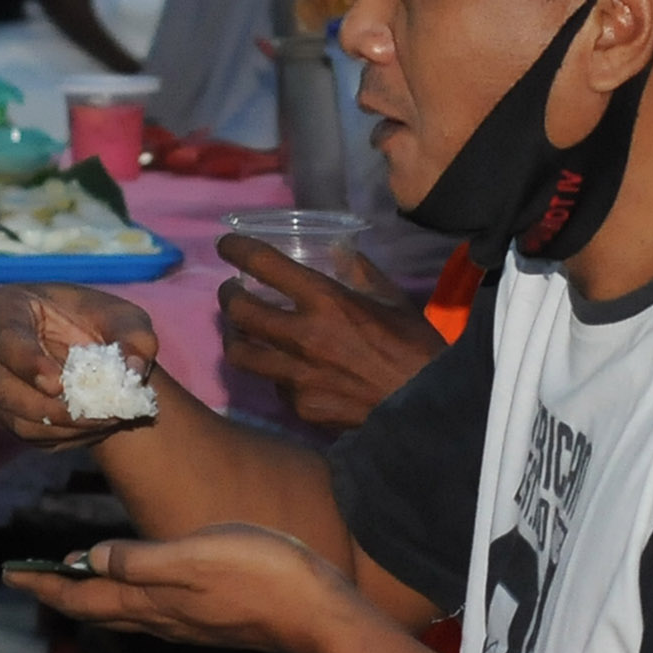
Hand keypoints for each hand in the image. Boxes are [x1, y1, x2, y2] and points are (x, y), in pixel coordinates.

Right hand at [0, 284, 159, 448]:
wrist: (93, 354)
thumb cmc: (100, 322)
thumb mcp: (127, 320)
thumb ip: (135, 337)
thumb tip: (134, 368)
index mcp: (4, 307)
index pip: (5, 338)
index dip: (27, 363)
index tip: (58, 384)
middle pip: (3, 387)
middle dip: (51, 406)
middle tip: (98, 413)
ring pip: (16, 417)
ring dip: (63, 426)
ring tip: (107, 420)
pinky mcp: (2, 413)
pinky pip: (27, 434)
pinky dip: (63, 436)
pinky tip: (95, 427)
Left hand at [8, 524, 353, 652]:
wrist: (317, 613)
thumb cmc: (259, 575)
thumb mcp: (194, 556)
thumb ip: (140, 561)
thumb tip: (89, 560)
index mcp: (151, 601)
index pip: (83, 598)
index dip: (46, 586)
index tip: (13, 575)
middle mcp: (161, 618)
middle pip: (97, 610)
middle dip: (61, 593)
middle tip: (30, 578)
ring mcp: (186, 623)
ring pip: (123, 612)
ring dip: (92, 596)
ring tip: (72, 577)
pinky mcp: (208, 619)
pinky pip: (150, 611)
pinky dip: (126, 597)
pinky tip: (135, 584)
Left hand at [216, 239, 446, 430]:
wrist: (425, 407)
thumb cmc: (413, 347)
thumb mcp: (391, 299)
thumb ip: (358, 272)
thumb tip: (335, 251)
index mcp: (326, 300)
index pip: (263, 264)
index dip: (236, 248)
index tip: (227, 245)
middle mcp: (302, 335)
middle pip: (238, 311)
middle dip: (227, 297)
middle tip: (232, 293)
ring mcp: (296, 375)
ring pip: (239, 353)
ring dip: (235, 336)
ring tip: (242, 331)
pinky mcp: (299, 406)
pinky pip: (272, 383)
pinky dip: (272, 371)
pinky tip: (285, 368)